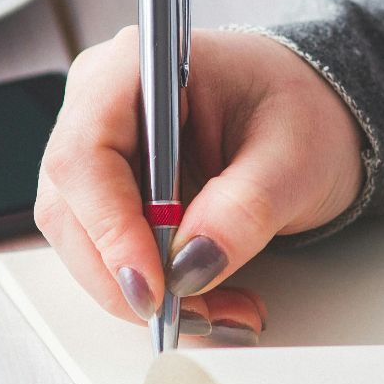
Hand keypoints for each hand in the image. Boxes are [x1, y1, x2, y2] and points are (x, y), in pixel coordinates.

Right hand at [34, 27, 363, 334]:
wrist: (311, 115)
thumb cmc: (300, 109)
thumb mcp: (294, 158)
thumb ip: (245, 208)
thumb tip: (191, 264)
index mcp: (136, 67)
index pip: (86, 154)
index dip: (110, 228)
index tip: (153, 286)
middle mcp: (100, 105)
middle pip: (72, 209)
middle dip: (130, 277)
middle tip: (199, 316)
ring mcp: (99, 152)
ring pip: (85, 244)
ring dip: (147, 294)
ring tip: (222, 313)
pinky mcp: (111, 194)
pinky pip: (109, 255)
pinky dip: (156, 290)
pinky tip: (207, 302)